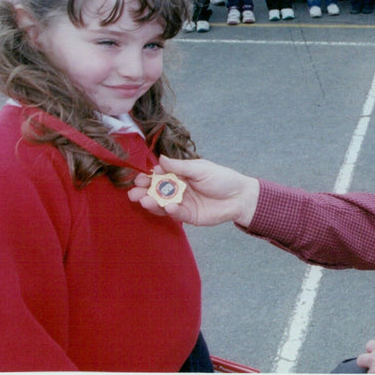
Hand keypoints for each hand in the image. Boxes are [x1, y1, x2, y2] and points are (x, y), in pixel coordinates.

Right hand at [127, 155, 259, 226]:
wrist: (240, 197)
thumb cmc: (222, 178)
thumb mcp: (200, 169)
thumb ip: (179, 166)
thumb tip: (160, 158)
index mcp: (180, 175)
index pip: (159, 176)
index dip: (148, 177)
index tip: (139, 178)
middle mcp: (178, 189)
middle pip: (156, 191)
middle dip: (144, 192)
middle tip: (134, 192)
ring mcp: (182, 203)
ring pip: (162, 204)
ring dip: (152, 203)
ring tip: (143, 200)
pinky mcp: (188, 216)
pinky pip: (176, 214)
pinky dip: (171, 211)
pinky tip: (169, 207)